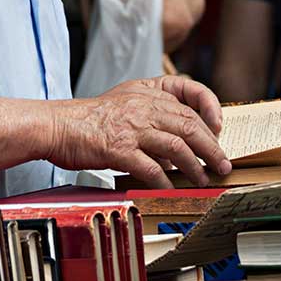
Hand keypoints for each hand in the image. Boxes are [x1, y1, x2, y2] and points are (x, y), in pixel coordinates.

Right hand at [48, 76, 231, 187]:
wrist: (57, 126)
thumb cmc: (88, 120)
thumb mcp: (123, 103)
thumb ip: (151, 117)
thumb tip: (175, 150)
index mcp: (146, 91)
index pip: (188, 90)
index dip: (209, 106)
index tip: (218, 124)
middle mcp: (143, 106)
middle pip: (189, 124)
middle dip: (212, 147)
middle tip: (223, 164)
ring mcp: (132, 128)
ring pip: (177, 147)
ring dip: (195, 167)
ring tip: (203, 179)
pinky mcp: (120, 149)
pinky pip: (152, 169)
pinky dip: (165, 182)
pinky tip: (171, 190)